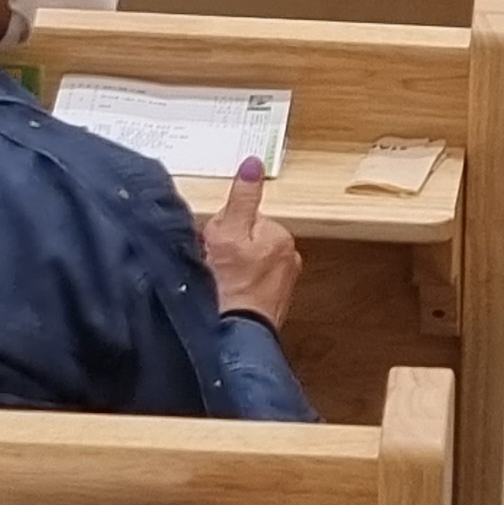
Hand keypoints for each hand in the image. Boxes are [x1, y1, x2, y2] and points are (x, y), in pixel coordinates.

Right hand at [200, 160, 302, 328]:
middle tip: (214, 267)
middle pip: (247, 240)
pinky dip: (237, 290)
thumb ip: (241, 198)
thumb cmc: (228, 289)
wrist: (232, 341)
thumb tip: (253, 163)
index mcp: (281, 236)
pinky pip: (249, 288)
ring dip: (232, 271)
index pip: (246, 218)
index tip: (216, 245)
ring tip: (219, 286)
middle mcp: (288, 259)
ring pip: (247, 265)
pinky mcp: (270, 307)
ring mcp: (281, 286)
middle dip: (229, 250)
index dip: (224, 229)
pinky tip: (226, 299)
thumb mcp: (226, 233)